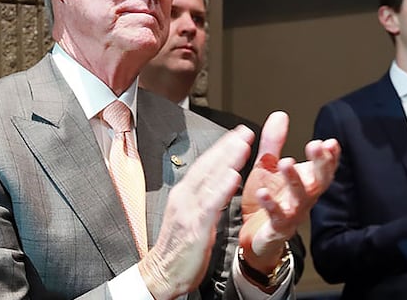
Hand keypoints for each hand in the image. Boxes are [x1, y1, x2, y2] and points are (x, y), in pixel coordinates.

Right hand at [139, 126, 252, 299]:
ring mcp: (188, 211)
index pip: (204, 165)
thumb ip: (204, 198)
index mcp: (184, 194)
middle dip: (227, 147)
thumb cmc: (178, 248)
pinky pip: (210, 204)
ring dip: (227, 160)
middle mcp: (184, 197)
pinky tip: (234, 175)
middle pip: (207, 166)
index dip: (221, 148)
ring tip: (244, 145)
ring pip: (209, 179)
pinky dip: (222, 188)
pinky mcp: (194, 227)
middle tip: (244, 131)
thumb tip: (220, 183)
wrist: (161, 274)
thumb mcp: (191, 216)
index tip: (237, 135)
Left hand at [239, 111, 340, 272]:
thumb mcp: (267, 166)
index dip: (330, 156)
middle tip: (316, 146)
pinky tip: (263, 193)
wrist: (255, 235)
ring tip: (287, 163)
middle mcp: (303, 198)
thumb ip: (274, 142)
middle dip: (320, 163)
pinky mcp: (278, 227)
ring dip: (295, 179)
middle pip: (319, 180)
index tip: (331, 142)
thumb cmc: (266, 201)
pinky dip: (271, 204)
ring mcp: (293, 213)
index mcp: (304, 181)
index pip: (323, 168)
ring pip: (300, 198)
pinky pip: (277, 216)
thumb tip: (280, 115)